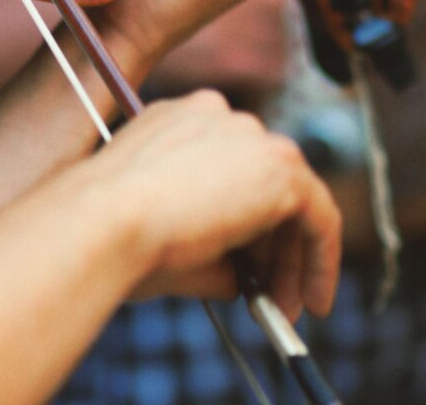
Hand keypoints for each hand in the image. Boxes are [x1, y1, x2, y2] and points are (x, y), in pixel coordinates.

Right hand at [91, 90, 340, 319]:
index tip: (246, 266)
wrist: (105, 222)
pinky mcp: (280, 165)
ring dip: (292, 260)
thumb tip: (245, 278)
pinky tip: (311, 299)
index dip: (243, 224)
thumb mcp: (164, 228)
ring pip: (292, 200)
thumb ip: (211, 240)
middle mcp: (215, 115)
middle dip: (270, 246)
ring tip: (283, 310)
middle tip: (270, 297)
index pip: (228, 169)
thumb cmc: (114, 232)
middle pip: (263, 183)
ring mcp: (249, 135)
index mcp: (178, 121)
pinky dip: (320, 260)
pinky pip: (319, 215)